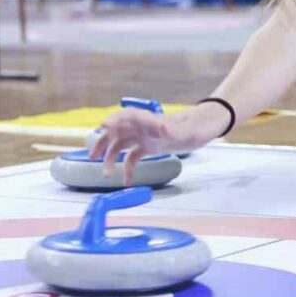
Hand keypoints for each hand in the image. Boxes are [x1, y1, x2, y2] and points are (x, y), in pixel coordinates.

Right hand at [86, 105, 224, 184]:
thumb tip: (163, 128)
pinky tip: (126, 181)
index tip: (102, 125)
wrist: (203, 129)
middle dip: (104, 142)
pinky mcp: (149, 146)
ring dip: (112, 157)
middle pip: (118, 130)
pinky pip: (133, 156)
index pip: (128, 114)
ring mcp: (145, 136)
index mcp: (150, 119)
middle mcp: (144, 126)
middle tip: (93, 156)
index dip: (114, 118)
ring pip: (121, 144)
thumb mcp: (185, 130)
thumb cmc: (194, 127)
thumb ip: (174, 129)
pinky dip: (128, 168)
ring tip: (107, 174)